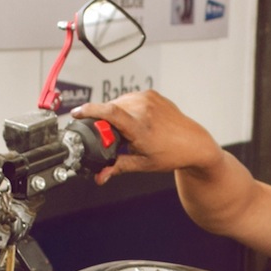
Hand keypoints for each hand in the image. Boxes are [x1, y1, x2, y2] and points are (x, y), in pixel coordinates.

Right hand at [71, 90, 220, 185]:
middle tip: (112, 138)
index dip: (90, 111)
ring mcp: (149, 99)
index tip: (76, 113)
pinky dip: (126, 108)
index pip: (110, 112)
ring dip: (115, 114)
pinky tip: (135, 120)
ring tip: (128, 131)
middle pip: (110, 109)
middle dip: (104, 122)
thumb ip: (117, 168)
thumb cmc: (171, 154)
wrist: (193, 143)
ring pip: (118, 102)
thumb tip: (99, 177)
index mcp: (141, 127)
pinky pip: (129, 98)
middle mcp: (145, 109)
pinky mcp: (151, 93)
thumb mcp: (142, 164)